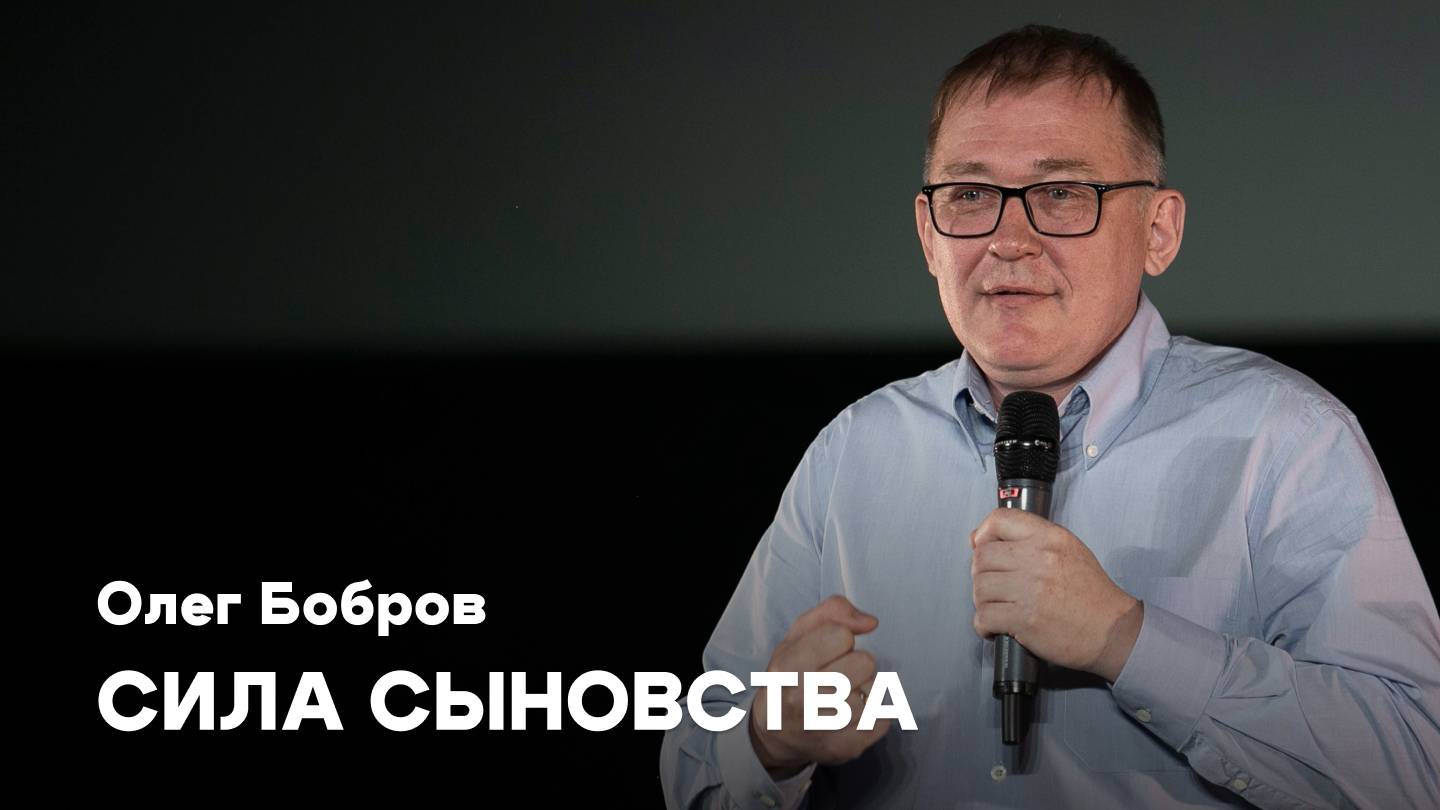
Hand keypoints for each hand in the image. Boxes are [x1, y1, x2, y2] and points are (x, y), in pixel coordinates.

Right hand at [749, 595, 892, 777]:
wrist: (775, 734)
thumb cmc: (789, 677)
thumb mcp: (796, 636)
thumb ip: (831, 613)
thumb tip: (870, 622)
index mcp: (788, 667)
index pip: (841, 636)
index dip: (840, 638)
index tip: (828, 650)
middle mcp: (802, 699)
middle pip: (865, 663)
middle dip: (856, 663)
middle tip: (838, 673)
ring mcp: (825, 728)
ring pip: (874, 691)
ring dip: (864, 689)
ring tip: (843, 694)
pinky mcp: (845, 748)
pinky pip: (883, 719)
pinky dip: (874, 714)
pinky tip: (853, 714)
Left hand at [970, 508, 1143, 681]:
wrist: (1112, 631)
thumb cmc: (1091, 594)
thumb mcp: (1069, 550)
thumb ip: (1032, 539)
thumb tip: (984, 538)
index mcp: (1050, 538)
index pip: (1000, 519)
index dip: (983, 534)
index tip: (980, 546)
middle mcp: (1038, 559)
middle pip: (982, 556)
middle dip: (981, 573)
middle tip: (993, 586)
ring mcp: (1030, 590)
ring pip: (980, 588)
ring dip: (982, 601)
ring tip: (997, 607)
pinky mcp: (1025, 619)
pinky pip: (984, 617)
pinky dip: (983, 625)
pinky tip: (995, 627)